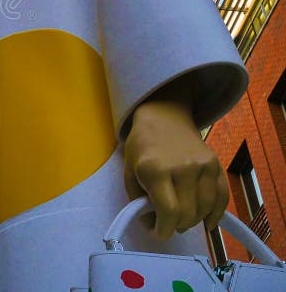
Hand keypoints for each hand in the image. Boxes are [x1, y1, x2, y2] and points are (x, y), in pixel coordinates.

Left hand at [123, 81, 227, 239]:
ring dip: (194, 221)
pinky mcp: (216, 164)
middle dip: (176, 226)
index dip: (164, 229)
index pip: (168, 211)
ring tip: (182, 218)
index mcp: (155, 169)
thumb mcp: (129, 172)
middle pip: (187, 213)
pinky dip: (216, 214)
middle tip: (168, 223)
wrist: (163, 118)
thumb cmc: (142, 147)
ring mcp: (202, 165)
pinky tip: (207, 221)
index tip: (159, 232)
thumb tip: (154, 226)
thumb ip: (138, 201)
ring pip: (205, 208)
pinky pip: (222, 197)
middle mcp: (182, 167)